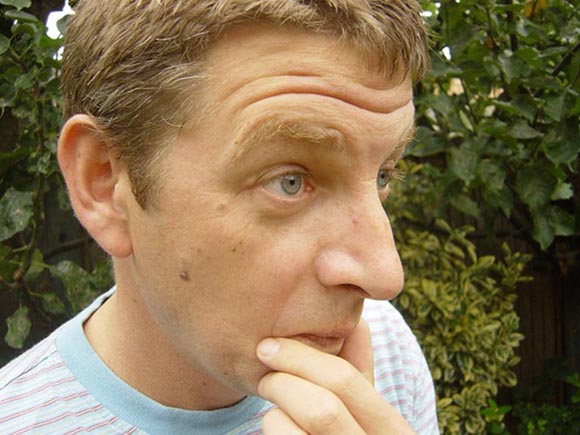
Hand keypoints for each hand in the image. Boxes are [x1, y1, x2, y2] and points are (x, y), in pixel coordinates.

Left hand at [256, 319, 414, 433]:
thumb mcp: (367, 413)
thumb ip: (361, 372)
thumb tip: (358, 321)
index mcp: (392, 430)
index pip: (347, 381)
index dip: (302, 357)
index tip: (269, 345)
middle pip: (321, 407)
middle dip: (284, 379)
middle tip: (263, 369)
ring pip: (291, 430)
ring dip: (274, 409)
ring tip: (274, 402)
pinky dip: (271, 426)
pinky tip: (277, 424)